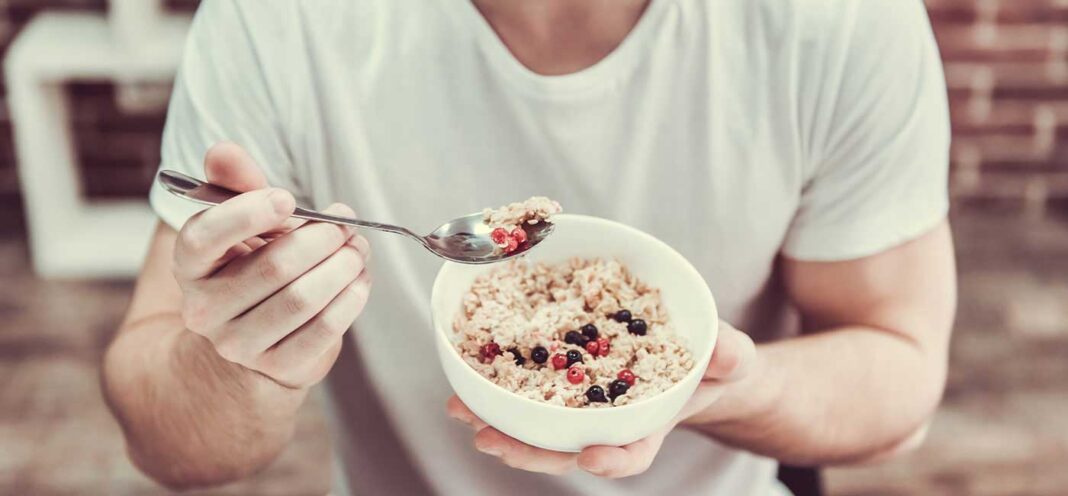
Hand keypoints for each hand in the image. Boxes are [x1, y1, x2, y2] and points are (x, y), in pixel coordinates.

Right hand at [174, 143, 371, 388]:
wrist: (257, 337)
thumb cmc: (253, 264)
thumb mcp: (243, 222)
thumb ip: (237, 184)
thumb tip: (222, 151)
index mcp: (190, 265)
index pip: (204, 237)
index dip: (247, 213)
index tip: (287, 198)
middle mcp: (205, 309)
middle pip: (272, 267)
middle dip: (320, 239)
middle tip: (345, 223)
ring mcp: (239, 344)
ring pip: (301, 300)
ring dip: (341, 268)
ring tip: (358, 248)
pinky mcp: (278, 367)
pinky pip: (322, 331)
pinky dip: (350, 300)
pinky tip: (359, 281)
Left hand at [447, 321, 755, 477]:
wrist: (687, 350)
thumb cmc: (709, 361)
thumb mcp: (728, 358)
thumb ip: (730, 356)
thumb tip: (727, 352)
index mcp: (648, 426)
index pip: (631, 454)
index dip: (612, 461)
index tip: (592, 457)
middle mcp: (607, 424)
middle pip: (565, 449)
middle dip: (527, 450)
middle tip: (491, 441)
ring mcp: (580, 407)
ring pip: (536, 425)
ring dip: (497, 422)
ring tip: (461, 412)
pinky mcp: (560, 381)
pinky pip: (525, 391)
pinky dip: (495, 389)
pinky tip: (465, 380)